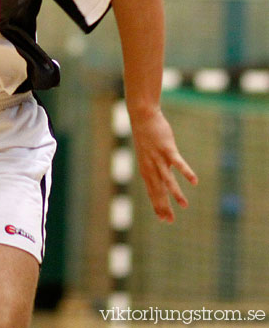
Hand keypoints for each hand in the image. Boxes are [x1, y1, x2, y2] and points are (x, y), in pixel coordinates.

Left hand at [129, 108, 197, 222]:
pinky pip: (178, 162)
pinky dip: (186, 171)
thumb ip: (155, 167)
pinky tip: (194, 181)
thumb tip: (160, 179)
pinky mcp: (166, 148)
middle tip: (170, 221)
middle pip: (158, 189)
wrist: (142, 117)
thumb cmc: (146, 136)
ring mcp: (158, 157)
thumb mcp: (148, 154)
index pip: (152, 191)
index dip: (157, 205)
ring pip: (167, 179)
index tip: (163, 219)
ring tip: (185, 206)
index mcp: (146, 168)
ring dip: (176, 193)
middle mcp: (150, 166)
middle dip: (164, 205)